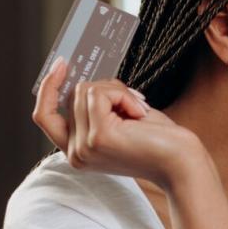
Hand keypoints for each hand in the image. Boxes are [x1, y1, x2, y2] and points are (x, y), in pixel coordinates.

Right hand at [31, 56, 201, 189]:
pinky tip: (140, 113)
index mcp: (77, 151)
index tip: (61, 63)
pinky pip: (100, 94)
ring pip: (87, 90)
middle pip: (73, 94)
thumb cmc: (160, 142)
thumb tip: (86, 77)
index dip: (48, 87)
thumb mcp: (121, 119)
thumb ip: (98, 104)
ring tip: (139, 111)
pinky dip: (123, 94)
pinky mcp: (99, 138)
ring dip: (118, 91)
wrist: (183, 165)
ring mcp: (84, 147)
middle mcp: (75, 153)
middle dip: (107, 89)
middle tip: (135, 102)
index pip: (44, 116)